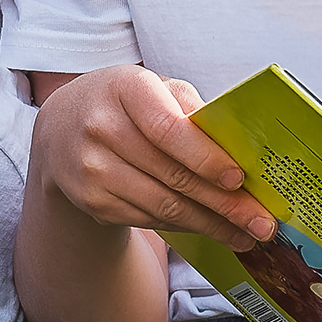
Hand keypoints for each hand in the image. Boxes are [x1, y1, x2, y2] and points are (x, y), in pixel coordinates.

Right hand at [30, 64, 276, 246]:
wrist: (61, 131)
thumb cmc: (123, 105)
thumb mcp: (152, 87)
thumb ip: (189, 107)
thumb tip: (237, 145)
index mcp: (125, 88)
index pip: (167, 128)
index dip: (205, 157)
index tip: (238, 178)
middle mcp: (101, 128)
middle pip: (173, 175)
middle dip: (224, 203)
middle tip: (261, 221)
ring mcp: (92, 169)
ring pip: (164, 206)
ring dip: (211, 224)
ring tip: (246, 234)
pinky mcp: (92, 202)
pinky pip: (150, 219)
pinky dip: (185, 226)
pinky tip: (210, 228)